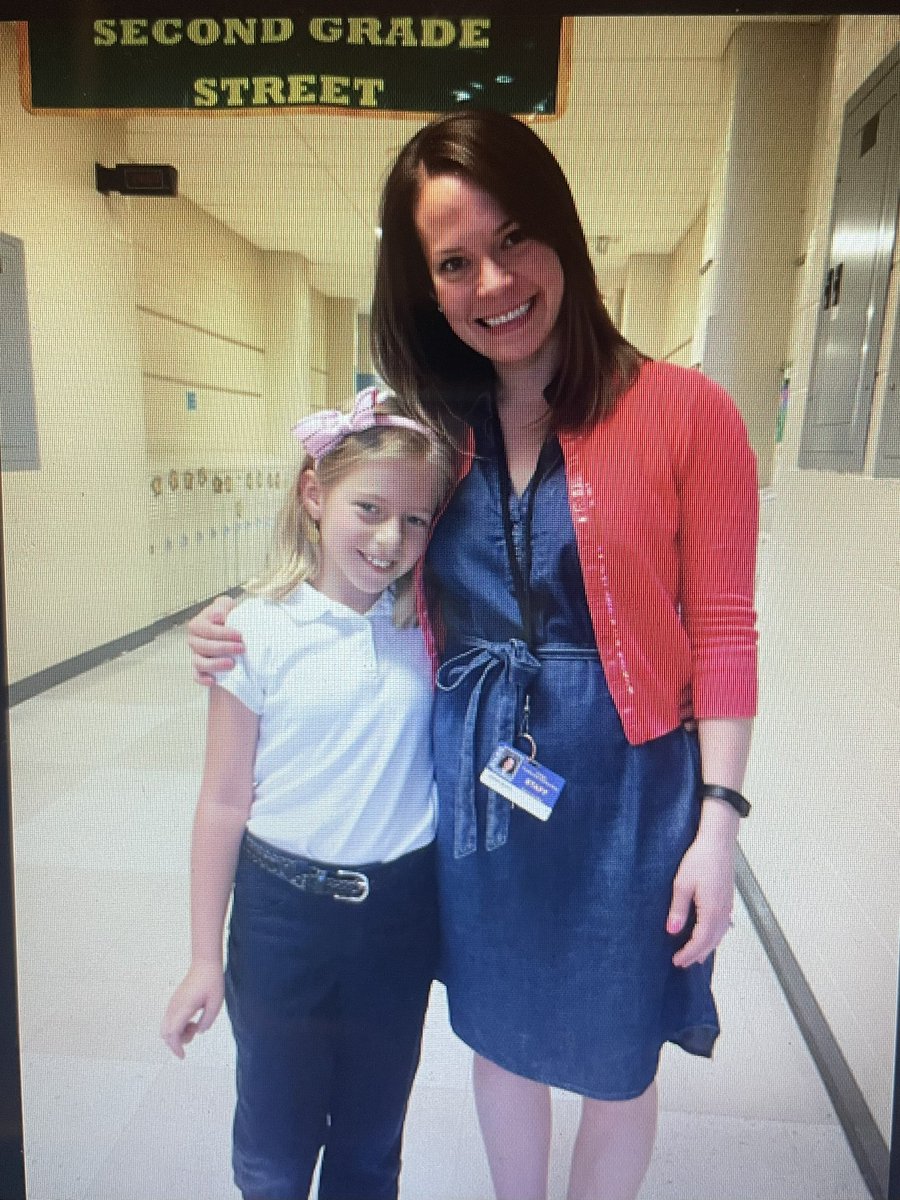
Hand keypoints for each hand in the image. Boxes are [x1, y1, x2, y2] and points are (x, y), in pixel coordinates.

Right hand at [161, 961, 224, 1057]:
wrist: (205, 963)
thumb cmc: (211, 981)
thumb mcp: (215, 1003)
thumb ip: (207, 1020)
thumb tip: (199, 1031)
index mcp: (183, 1008)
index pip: (172, 1033)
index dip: (176, 1047)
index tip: (183, 1055)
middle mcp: (174, 1006)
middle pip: (165, 1032)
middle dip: (175, 1042)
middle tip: (192, 1035)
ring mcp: (173, 1003)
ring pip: (166, 1026)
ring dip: (178, 1033)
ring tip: (195, 1025)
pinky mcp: (175, 1001)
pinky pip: (170, 1019)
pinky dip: (178, 1026)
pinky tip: (192, 1019)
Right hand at [187, 596, 241, 684]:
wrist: (231, 635)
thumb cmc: (228, 619)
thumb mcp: (226, 606)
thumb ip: (222, 606)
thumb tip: (218, 616)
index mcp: (198, 624)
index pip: (205, 629)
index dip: (222, 632)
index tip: (239, 634)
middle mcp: (194, 640)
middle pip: (202, 646)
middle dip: (223, 647)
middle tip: (241, 648)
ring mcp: (195, 655)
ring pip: (199, 662)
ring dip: (215, 664)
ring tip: (232, 664)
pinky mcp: (199, 669)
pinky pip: (196, 676)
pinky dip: (203, 679)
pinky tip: (214, 680)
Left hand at [666, 817, 735, 968]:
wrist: (719, 842)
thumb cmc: (700, 859)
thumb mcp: (682, 884)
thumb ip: (678, 909)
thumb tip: (672, 931)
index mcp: (711, 911)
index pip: (700, 941)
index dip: (689, 953)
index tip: (677, 962)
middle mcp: (723, 912)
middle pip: (712, 941)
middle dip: (697, 954)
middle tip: (683, 963)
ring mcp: (728, 906)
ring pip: (720, 934)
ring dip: (708, 946)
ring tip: (696, 955)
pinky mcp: (728, 899)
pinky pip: (724, 925)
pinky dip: (716, 935)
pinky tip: (711, 935)